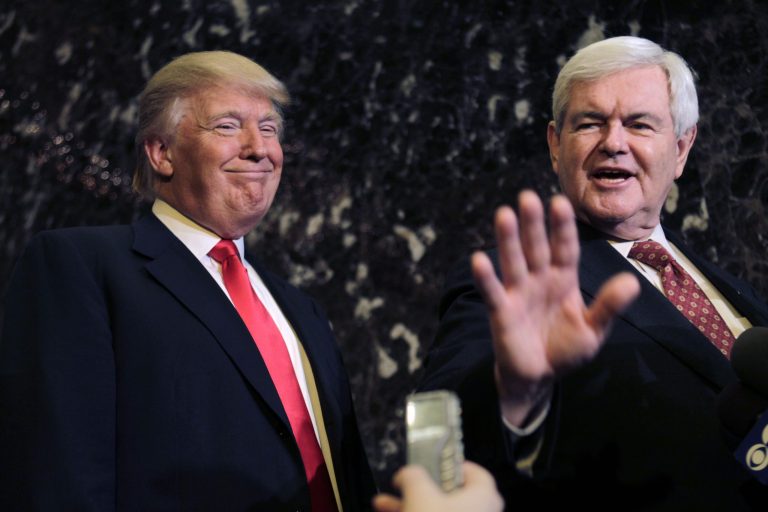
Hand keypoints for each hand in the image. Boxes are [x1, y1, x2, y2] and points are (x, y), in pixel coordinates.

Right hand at [372, 462, 503, 511]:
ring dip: (411, 506)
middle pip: (449, 494)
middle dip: (419, 489)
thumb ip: (413, 476)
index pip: (474, 472)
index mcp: (484, 496)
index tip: (431, 463)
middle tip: (402, 485)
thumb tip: (407, 474)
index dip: (451, 465)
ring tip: (384, 504)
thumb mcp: (419, 493)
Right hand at [472, 191, 640, 425]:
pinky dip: (486, 277)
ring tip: (504, 214)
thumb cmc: (565, 349)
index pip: (565, 248)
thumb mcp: (593, 331)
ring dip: (508, 240)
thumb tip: (633, 282)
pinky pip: (494, 292)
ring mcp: (519, 293)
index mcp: (564, 279)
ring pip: (514, 261)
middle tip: (528, 197)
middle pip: (536, 248)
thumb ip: (609, 307)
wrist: (538, 376)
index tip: (560, 202)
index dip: (562, 227)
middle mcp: (540, 280)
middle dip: (533, 224)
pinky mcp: (502, 312)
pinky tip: (479, 259)